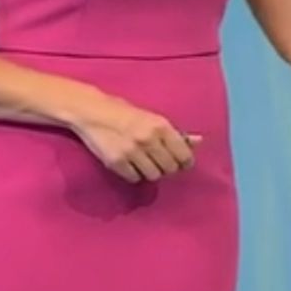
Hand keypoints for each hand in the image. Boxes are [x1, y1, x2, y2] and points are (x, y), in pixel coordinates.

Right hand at [73, 95, 201, 183]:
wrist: (92, 111)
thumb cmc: (125, 112)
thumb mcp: (152, 118)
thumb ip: (175, 133)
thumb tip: (198, 141)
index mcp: (160, 126)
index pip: (184, 155)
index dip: (184, 162)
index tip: (181, 163)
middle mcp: (148, 139)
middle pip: (169, 169)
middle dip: (167, 167)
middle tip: (160, 161)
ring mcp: (132, 152)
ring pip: (153, 176)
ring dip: (150, 171)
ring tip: (144, 161)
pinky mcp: (116, 162)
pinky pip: (134, 178)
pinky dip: (134, 174)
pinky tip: (130, 163)